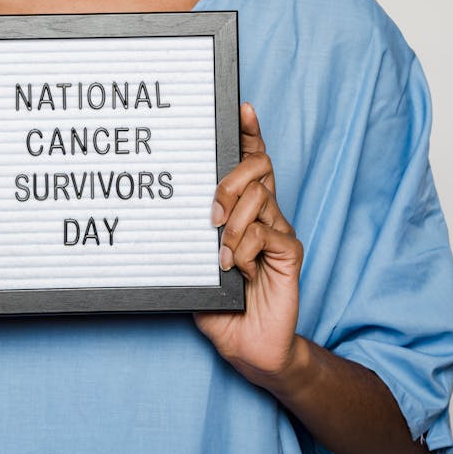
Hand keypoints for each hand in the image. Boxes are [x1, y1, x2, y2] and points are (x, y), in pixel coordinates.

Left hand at [193, 103, 302, 386]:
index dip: (249, 133)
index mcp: (244, 211)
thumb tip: (163, 206)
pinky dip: (244, 249)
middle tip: (210, 212)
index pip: (250, 162)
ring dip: (232, 223)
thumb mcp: (195, 264)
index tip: (242, 107)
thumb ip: (190, 236)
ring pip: (260, 197)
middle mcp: (265, 214)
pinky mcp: (289, 254)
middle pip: (259, 167)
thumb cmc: (220, 305)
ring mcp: (279, 232)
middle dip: (231, 178)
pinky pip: (267, 233)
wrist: (248, 346)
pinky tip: (236, 269)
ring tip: (221, 253)